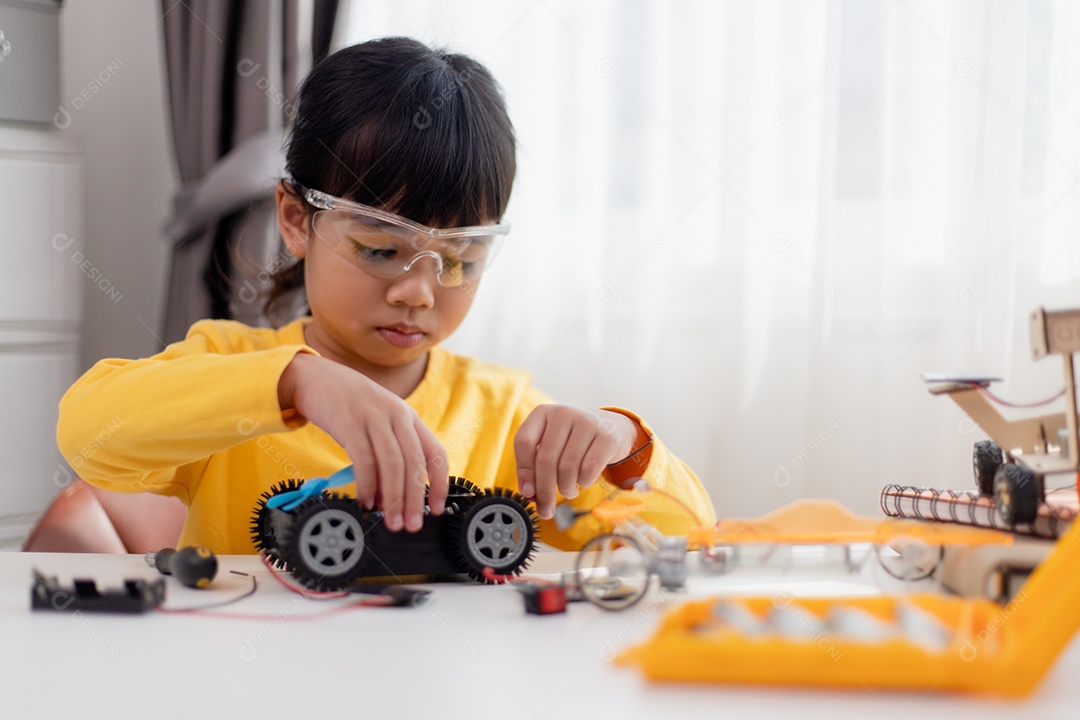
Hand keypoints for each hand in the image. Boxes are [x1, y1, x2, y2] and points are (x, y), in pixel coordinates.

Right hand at [278, 353, 447, 531]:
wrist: (316, 377)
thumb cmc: (350, 406)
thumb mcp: (380, 421)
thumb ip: (390, 452)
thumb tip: (393, 498)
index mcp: (409, 417)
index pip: (435, 453)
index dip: (439, 483)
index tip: (436, 508)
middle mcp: (397, 415)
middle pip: (414, 463)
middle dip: (415, 499)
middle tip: (411, 525)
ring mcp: (374, 417)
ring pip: (393, 464)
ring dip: (393, 498)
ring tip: (390, 520)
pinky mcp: (350, 423)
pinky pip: (364, 460)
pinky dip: (367, 485)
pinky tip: (366, 501)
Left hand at [514, 405, 638, 518]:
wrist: (611, 427)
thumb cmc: (573, 441)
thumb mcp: (551, 444)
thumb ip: (535, 466)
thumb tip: (530, 494)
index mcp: (542, 413)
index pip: (524, 442)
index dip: (524, 471)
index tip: (528, 492)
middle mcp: (563, 414)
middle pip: (546, 459)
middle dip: (544, 490)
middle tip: (546, 509)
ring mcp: (586, 422)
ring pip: (567, 467)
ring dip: (566, 489)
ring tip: (568, 490)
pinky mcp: (606, 437)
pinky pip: (589, 469)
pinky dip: (584, 483)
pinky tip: (583, 481)